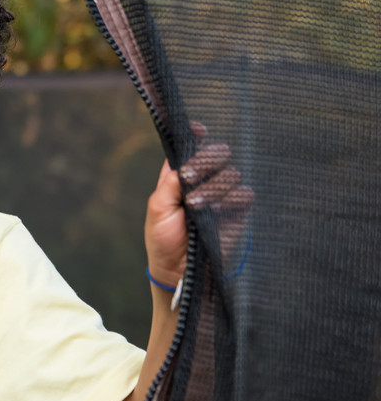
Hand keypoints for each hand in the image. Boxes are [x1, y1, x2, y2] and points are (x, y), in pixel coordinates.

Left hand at [144, 124, 253, 288]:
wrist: (179, 272)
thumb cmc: (163, 240)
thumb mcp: (157, 209)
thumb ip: (170, 183)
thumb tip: (184, 162)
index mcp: (178, 179)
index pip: (190, 151)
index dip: (195, 137)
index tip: (198, 128)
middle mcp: (202, 184)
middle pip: (216, 156)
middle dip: (208, 160)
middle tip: (194, 175)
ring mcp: (221, 197)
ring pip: (230, 174)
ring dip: (214, 186)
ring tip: (197, 205)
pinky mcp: (237, 213)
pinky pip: (244, 195)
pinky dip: (231, 199)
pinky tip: (218, 211)